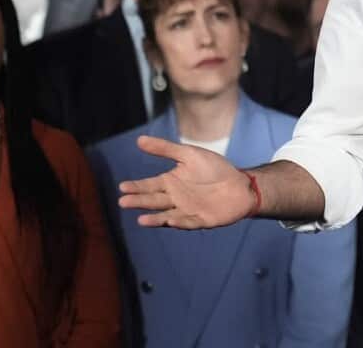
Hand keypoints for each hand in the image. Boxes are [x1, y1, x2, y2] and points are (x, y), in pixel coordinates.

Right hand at [117, 135, 255, 228]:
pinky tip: (170, 219)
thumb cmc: (214, 168)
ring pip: (166, 215)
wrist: (240, 183)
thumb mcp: (189, 154)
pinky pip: (189, 222)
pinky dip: (179, 222)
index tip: (122, 186)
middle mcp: (175, 198)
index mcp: (171, 182)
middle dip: (139, 202)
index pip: (149, 185)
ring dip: (154, 218)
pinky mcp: (201, 220)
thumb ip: (165, 149)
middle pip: (154, 201)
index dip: (136, 186)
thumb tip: (139, 140)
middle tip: (123, 202)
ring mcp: (187, 211)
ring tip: (141, 220)